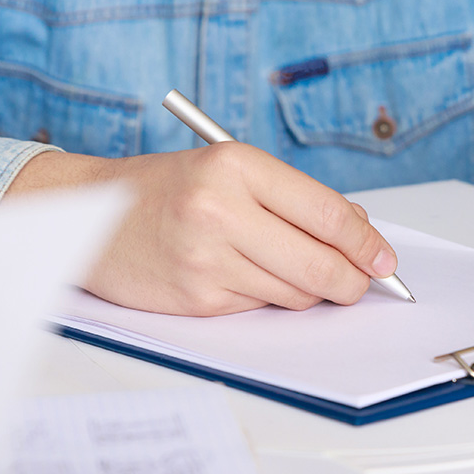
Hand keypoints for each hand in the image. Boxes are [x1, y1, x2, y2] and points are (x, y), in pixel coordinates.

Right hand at [5, 144, 397, 315]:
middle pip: (322, 264)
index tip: (384, 258)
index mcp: (236, 165)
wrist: (89, 218)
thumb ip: (295, 199)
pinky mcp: (197, 298)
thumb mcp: (231, 172)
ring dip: (308, 289)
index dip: (368, 244)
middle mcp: (220, 209)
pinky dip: (266, 298)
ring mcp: (207, 258)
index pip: (328, 214)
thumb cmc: (166, 190)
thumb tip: (360, 233)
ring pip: (297, 293)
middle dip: (352, 281)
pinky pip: (261, 308)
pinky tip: (242, 275)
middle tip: (360, 282)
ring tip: (284, 266)